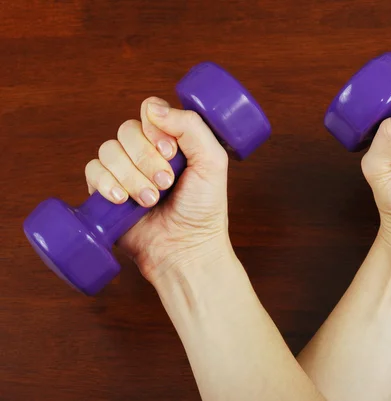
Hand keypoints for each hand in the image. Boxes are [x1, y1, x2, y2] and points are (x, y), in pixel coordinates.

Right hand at [84, 97, 230, 282]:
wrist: (186, 250)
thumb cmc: (204, 209)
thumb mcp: (212, 162)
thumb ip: (192, 128)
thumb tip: (152, 108)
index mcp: (172, 141)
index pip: (150, 114)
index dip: (155, 130)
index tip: (170, 152)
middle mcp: (146, 153)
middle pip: (127, 130)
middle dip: (146, 159)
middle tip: (166, 184)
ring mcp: (125, 171)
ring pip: (109, 150)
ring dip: (131, 176)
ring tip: (150, 201)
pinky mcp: (105, 192)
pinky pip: (92, 171)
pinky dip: (106, 184)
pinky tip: (123, 200)